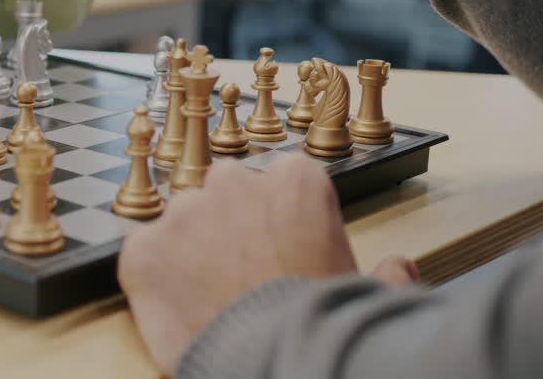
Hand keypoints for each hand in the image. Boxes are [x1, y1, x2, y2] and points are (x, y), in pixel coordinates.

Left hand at [117, 155, 417, 373]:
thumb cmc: (326, 327)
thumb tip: (399, 270)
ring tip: (210, 295)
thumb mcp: (369, 294)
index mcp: (297, 181)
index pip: (282, 181)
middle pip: (227, 190)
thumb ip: (383, 271)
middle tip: (244, 271)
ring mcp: (185, 213)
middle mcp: (236, 183)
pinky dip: (155, 276)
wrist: (275, 364)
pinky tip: (177, 305)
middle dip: (233, 222)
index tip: (285, 247)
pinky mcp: (144, 250)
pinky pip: (143, 253)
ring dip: (191, 247)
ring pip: (183, 219)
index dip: (282, 219)